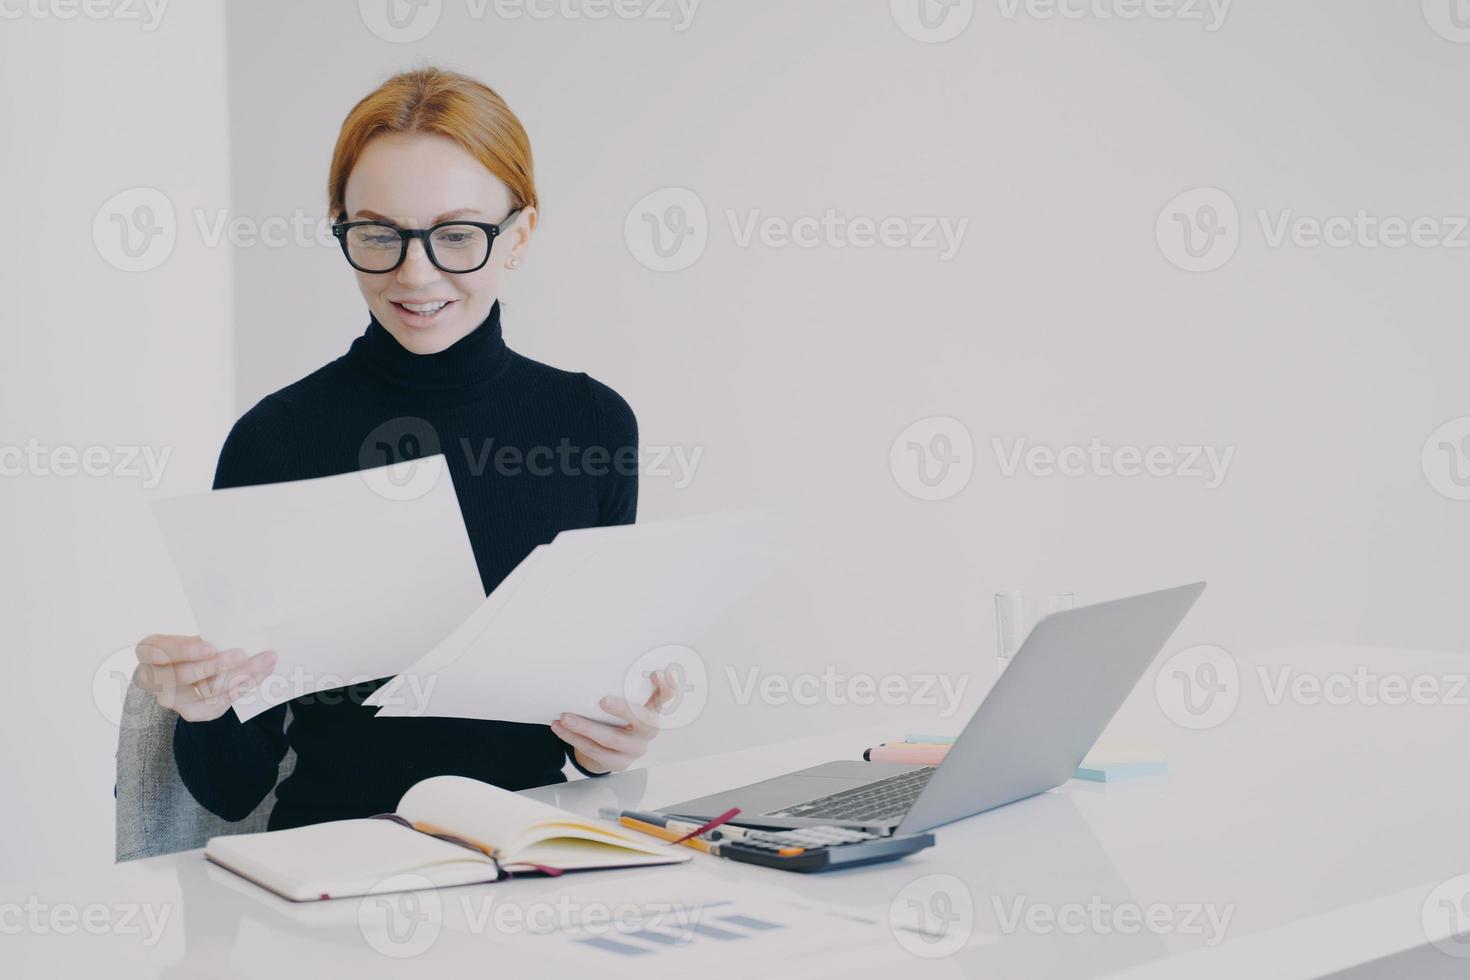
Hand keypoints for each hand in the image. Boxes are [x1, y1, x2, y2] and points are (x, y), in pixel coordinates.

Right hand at [133, 633, 275, 721]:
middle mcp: (153, 679)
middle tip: (243, 654)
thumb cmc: (187, 649)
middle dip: (217, 664)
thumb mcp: (188, 637)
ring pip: (205, 691)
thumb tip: (239, 632)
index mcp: (149, 652)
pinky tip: (256, 678)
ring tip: (264, 662)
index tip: (210, 646)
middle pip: (184, 675)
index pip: (162, 652)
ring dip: (239, 676)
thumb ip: (204, 637)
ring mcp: (171, 700)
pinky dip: (239, 690)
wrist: (182, 674)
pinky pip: (216, 705)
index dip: (187, 651)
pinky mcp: (190, 712)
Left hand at [550, 668, 679, 774]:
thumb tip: (593, 665)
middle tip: (603, 700)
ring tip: (564, 717)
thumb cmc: (615, 718)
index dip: (665, 687)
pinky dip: (575, 739)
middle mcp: (648, 730)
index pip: (664, 697)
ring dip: (584, 727)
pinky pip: (595, 752)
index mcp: (652, 710)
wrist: (609, 751)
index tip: (657, 673)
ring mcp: (635, 749)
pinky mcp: (620, 763)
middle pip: (641, 720)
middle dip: (622, 709)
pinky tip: (561, 729)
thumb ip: (619, 690)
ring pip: (610, 739)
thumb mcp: (622, 702)